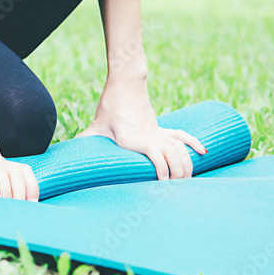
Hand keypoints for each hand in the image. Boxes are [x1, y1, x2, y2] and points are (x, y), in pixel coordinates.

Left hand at [77, 78, 207, 179]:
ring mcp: (158, 132)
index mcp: (135, 140)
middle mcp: (151, 137)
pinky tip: (204, 154)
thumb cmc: (110, 106)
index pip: (156, 157)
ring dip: (186, 165)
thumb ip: (86, 139)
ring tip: (187, 180)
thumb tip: (69, 149)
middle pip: (174, 157)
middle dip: (178, 174)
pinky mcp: (161, 128)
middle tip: (176, 190)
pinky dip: (194, 144)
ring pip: (180, 149)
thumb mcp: (97, 125)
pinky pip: (183, 136)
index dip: (163, 172)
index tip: (163, 185)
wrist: (124, 84)